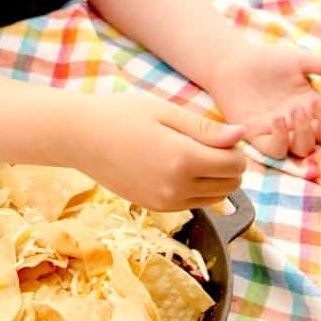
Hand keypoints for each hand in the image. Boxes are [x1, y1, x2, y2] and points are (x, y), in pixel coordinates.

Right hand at [79, 92, 245, 210]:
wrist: (79, 137)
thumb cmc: (121, 115)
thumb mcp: (165, 112)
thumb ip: (206, 128)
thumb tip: (241, 135)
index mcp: (183, 160)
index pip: (235, 164)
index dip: (234, 147)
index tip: (217, 133)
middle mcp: (176, 188)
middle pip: (231, 185)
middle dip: (227, 164)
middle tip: (203, 141)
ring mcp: (165, 202)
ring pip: (215, 198)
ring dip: (214, 178)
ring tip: (188, 153)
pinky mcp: (154, 208)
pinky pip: (193, 204)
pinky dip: (195, 188)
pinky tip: (175, 167)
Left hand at [208, 45, 320, 158]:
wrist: (232, 61)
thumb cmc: (267, 61)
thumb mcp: (303, 61)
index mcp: (315, 107)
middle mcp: (301, 123)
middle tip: (318, 101)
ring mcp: (280, 132)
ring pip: (304, 148)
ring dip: (306, 132)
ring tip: (296, 109)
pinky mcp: (257, 136)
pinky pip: (276, 151)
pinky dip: (282, 139)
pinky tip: (278, 119)